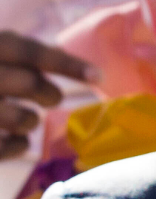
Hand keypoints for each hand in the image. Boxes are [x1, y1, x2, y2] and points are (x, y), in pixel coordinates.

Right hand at [0, 31, 94, 158]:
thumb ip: (21, 56)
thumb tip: (72, 63)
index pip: (30, 51)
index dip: (68, 64)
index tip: (99, 77)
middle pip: (30, 84)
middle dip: (48, 94)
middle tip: (49, 98)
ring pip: (24, 118)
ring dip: (29, 120)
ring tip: (20, 117)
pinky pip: (14, 147)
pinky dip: (19, 145)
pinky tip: (12, 139)